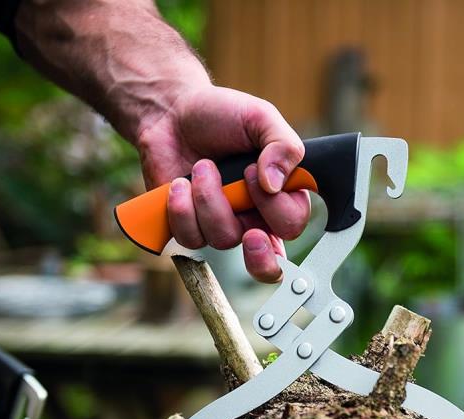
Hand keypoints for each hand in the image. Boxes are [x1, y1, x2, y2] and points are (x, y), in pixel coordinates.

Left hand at [136, 85, 310, 282]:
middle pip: (268, 260)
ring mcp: (221, 224)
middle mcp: (253, 216)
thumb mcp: (261, 118)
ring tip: (200, 167)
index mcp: (279, 193)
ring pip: (223, 240)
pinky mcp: (189, 227)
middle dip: (259, 251)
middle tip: (250, 233)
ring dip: (208, 200)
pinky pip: (190, 238)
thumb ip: (283, 146)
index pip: (293, 225)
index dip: (278, 210)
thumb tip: (276, 185)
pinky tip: (178, 183)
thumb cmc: (219, 114)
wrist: (170, 112)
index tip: (254, 175)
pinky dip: (181, 208)